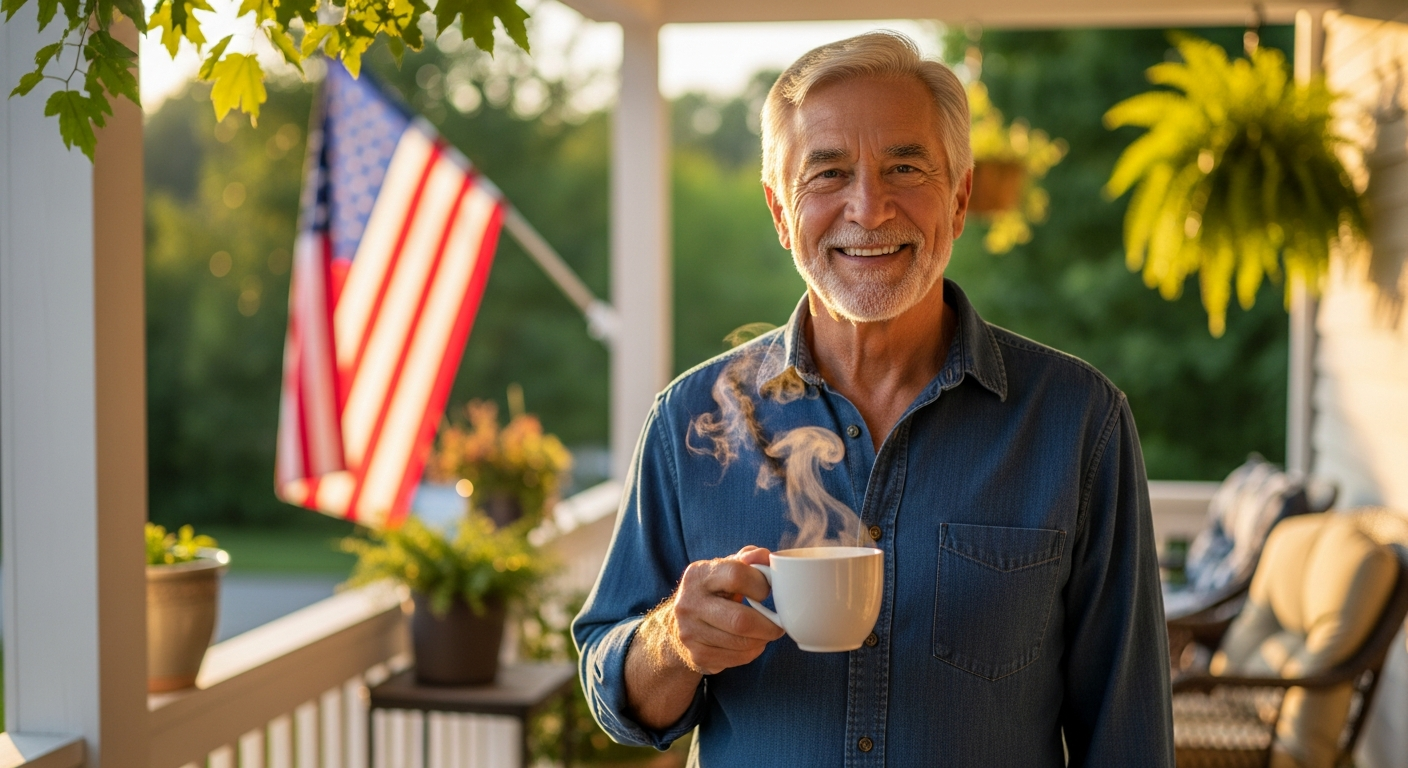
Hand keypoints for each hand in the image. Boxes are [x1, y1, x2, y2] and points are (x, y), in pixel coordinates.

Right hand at [661, 545, 784, 674]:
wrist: (678, 625)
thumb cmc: (713, 592)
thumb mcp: (725, 569)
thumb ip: (748, 559)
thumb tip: (766, 556)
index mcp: (698, 574)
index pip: (736, 575)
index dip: (760, 584)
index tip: (767, 591)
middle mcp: (689, 603)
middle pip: (740, 620)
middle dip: (768, 625)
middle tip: (779, 624)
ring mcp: (690, 632)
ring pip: (741, 642)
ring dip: (762, 640)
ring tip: (766, 633)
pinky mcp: (697, 655)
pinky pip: (736, 658)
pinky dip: (752, 653)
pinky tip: (752, 644)